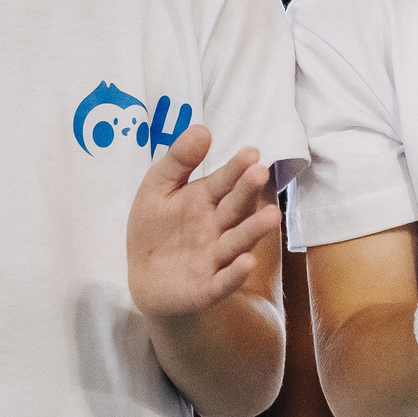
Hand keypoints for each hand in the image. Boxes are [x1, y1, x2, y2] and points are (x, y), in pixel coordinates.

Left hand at [128, 125, 278, 320]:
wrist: (146, 279)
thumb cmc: (156, 228)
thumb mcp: (158, 188)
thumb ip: (179, 160)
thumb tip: (203, 129)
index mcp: (206, 200)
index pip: (225, 181)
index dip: (236, 168)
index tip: (250, 152)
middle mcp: (217, 227)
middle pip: (235, 208)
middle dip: (247, 192)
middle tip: (259, 172)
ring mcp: (215, 257)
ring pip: (237, 242)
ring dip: (253, 230)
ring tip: (271, 215)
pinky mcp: (208, 287)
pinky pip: (223, 281)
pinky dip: (235, 274)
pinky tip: (246, 262)